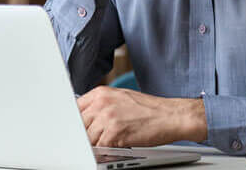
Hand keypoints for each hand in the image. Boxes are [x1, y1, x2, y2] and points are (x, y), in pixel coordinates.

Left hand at [77, 86, 206, 147]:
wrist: (171, 116)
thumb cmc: (150, 109)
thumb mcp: (121, 98)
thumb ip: (102, 105)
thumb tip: (87, 117)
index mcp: (101, 93)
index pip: (75, 108)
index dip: (76, 122)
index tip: (78, 129)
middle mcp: (101, 103)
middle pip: (79, 124)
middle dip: (85, 134)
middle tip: (96, 139)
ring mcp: (107, 118)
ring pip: (87, 138)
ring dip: (96, 144)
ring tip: (109, 143)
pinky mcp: (114, 133)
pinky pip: (99, 148)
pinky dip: (104, 151)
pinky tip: (114, 148)